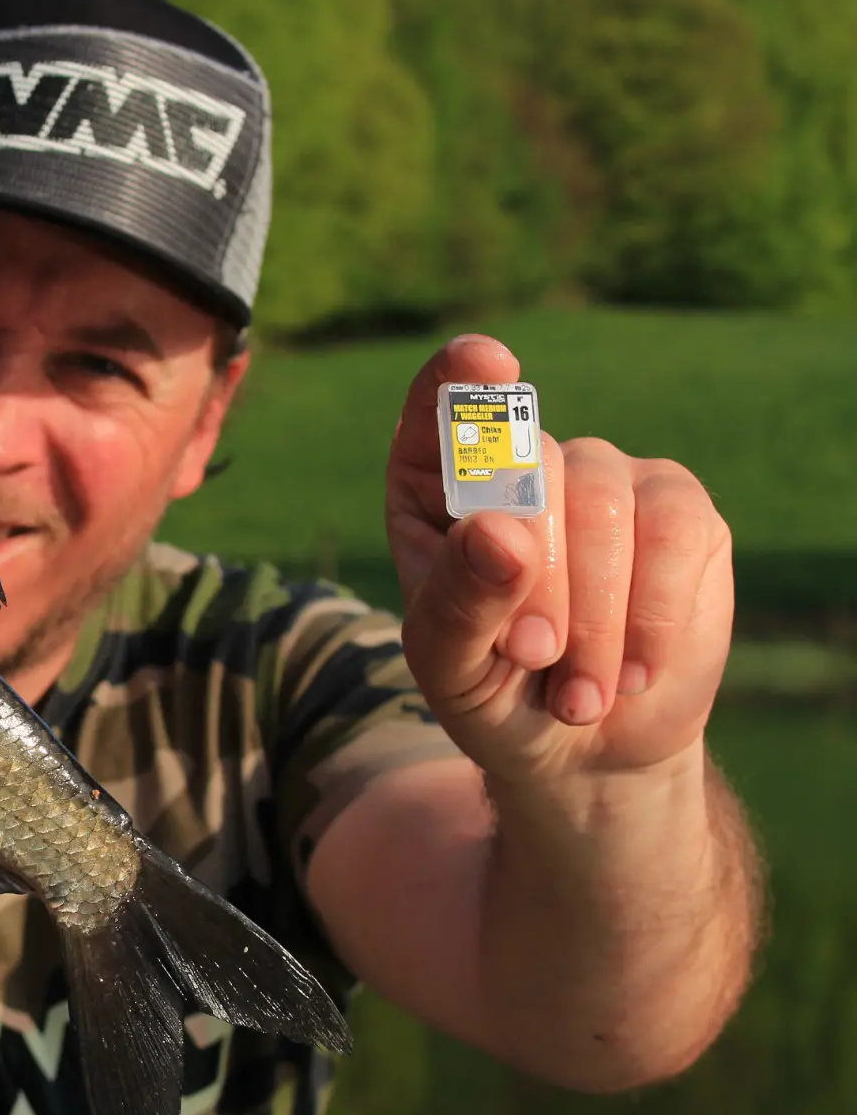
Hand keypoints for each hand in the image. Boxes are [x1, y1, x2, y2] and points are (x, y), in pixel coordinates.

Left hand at [385, 336, 733, 782]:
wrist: (584, 750)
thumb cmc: (492, 693)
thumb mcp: (449, 665)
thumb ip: (459, 601)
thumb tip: (502, 533)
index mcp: (437, 491)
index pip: (440, 413)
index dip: (460, 381)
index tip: (485, 363)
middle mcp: (523, 466)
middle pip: (532, 467)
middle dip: (535, 578)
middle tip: (531, 657)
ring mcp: (604, 479)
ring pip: (606, 503)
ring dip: (594, 616)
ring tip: (576, 692)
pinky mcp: (678, 512)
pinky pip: (676, 529)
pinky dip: (653, 612)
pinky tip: (632, 671)